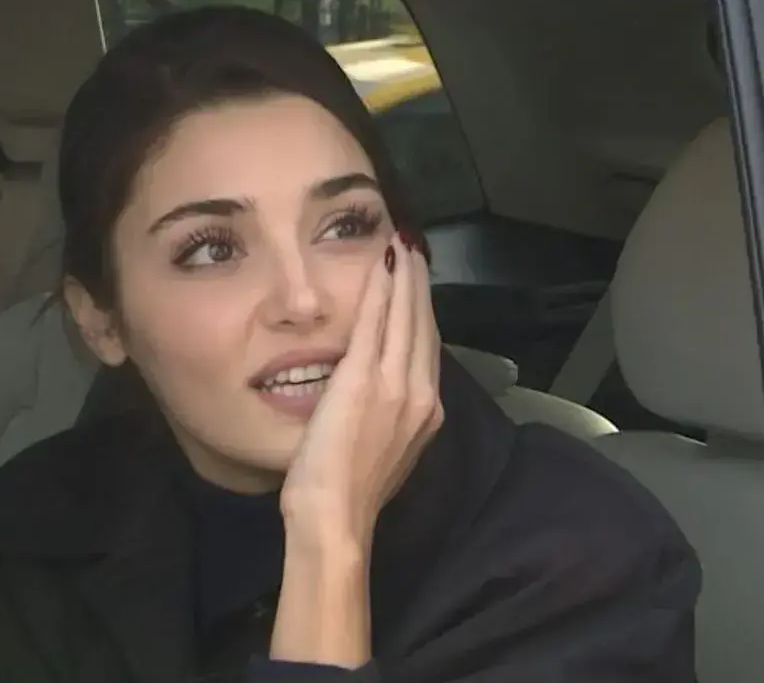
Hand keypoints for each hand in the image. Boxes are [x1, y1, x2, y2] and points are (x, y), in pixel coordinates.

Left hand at [280, 231, 443, 551]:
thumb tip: (382, 400)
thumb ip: (389, 420)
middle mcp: (421, 394)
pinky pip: (376, 322)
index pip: (427, 348)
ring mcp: (396, 384)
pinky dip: (380, 290)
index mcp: (426, 412)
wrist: (337, 516)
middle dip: (419, 285)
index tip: (417, 285)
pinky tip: (380, 265)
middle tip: (414, 250)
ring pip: (405, 317)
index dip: (423, 312)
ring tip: (402, 248)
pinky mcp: (365, 378)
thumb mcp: (385, 452)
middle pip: (423, 325)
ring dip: (404, 278)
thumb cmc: (350, 495)